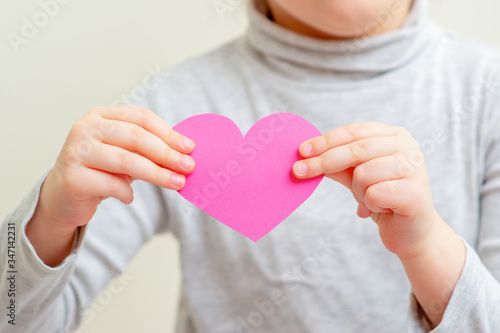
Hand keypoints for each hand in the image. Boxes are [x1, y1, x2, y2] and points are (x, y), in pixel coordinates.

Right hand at [26, 105, 194, 265]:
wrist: (62, 195)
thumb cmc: (100, 170)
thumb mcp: (123, 152)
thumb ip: (147, 148)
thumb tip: (185, 153)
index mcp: (101, 115)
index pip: (141, 118)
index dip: (168, 133)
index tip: (189, 147)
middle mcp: (86, 128)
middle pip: (136, 138)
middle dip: (167, 153)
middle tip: (189, 166)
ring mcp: (77, 151)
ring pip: (127, 161)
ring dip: (157, 174)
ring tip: (177, 183)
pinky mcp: (72, 178)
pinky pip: (112, 184)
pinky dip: (127, 193)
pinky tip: (130, 197)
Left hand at [292, 122, 438, 257]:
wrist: (411, 233)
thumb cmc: (383, 199)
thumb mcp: (355, 176)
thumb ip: (336, 164)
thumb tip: (305, 155)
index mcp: (394, 135)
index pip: (353, 132)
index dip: (324, 141)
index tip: (300, 151)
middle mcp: (408, 146)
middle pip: (355, 150)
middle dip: (322, 162)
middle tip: (297, 172)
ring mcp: (414, 168)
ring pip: (363, 174)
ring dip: (358, 192)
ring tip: (371, 200)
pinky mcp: (415, 193)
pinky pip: (373, 194)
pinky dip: (370, 205)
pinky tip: (384, 209)